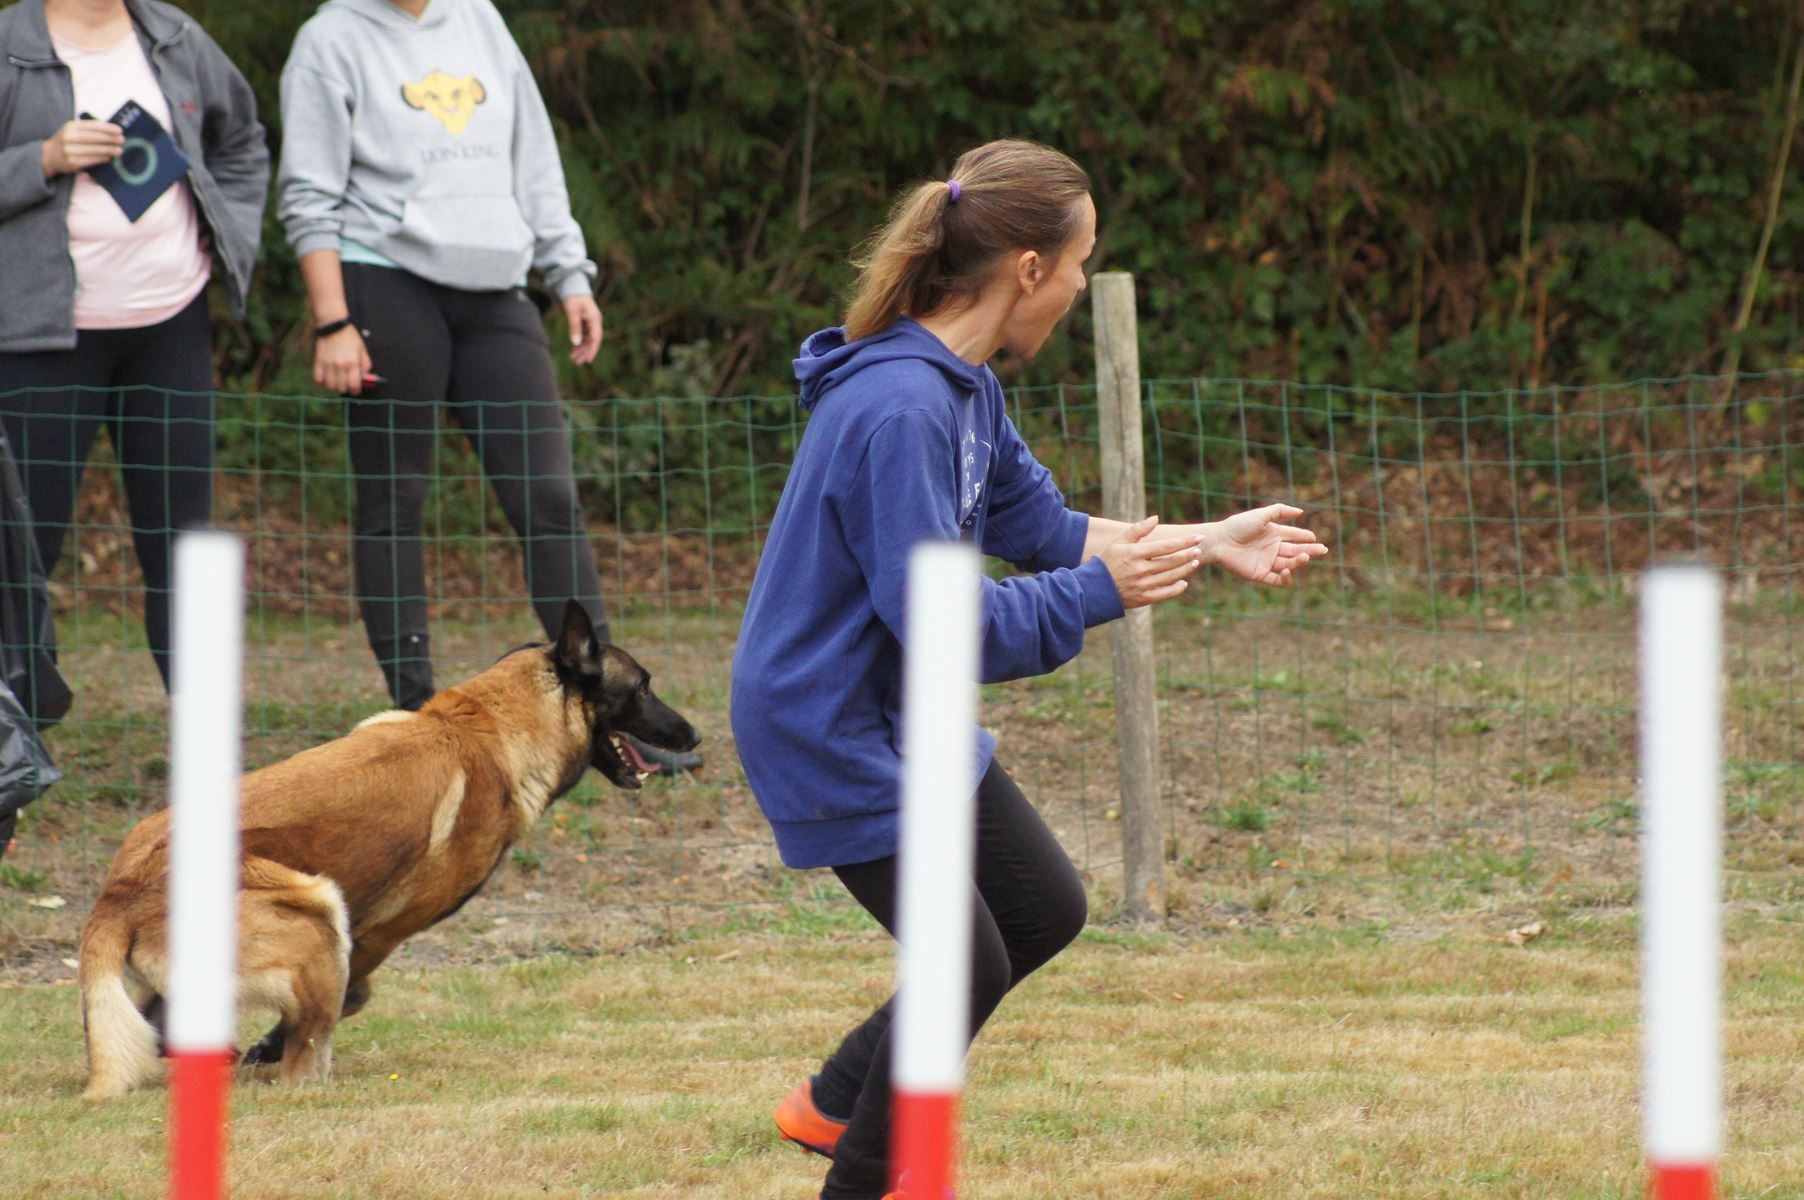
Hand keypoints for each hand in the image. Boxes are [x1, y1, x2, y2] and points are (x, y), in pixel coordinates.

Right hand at [41, 120, 123, 177]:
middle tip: (122, 141)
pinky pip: (91, 160)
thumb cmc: (67, 142)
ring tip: (119, 150)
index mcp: (71, 126)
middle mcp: (69, 137)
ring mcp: (70, 150)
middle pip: (95, 137)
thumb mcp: (73, 130)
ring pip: (95, 149)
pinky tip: (109, 158)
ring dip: (109, 150)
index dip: (108, 128)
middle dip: (111, 139)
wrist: (49, 156)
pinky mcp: (72, 162)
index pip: (93, 125)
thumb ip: (89, 129)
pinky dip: (102, 158)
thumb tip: (112, 130)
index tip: (120, 130)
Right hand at [313, 324, 371, 396]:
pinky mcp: (318, 361)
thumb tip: (365, 377)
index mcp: (353, 363)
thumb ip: (365, 364)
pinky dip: (322, 381)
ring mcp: (328, 364)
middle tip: (346, 384)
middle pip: (341, 387)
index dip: (355, 391)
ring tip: (336, 381)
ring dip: (334, 386)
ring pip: (330, 385)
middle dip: (345, 388)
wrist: (333, 325)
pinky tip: (326, 377)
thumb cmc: (350, 337)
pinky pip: (318, 378)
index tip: (355, 391)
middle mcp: (340, 365)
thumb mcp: (362, 349)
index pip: (354, 385)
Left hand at [563, 295, 602, 364]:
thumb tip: (575, 343)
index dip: (592, 350)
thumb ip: (574, 326)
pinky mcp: (586, 323)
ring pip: (588, 340)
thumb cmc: (573, 297)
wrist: (573, 286)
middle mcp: (595, 322)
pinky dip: (579, 343)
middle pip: (592, 341)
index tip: (587, 360)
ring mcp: (591, 323)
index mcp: (595, 319)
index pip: (596, 338)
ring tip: (573, 359)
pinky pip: (584, 336)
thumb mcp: (572, 311)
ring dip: (581, 349)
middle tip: (576, 362)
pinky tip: (573, 350)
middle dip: (585, 352)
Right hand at [1098, 516, 1203, 608]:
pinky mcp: (1143, 599)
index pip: (1167, 546)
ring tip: (1194, 562)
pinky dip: (1176, 588)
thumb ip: (1137, 529)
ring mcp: (1143, 585)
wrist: (1094, 589)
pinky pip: (1165, 594)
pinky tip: (1183, 582)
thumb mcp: (1118, 542)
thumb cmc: (1106, 562)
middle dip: (1188, 555)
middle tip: (1199, 550)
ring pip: (1171, 576)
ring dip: (1185, 569)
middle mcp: (1141, 570)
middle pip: (1172, 561)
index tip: (1198, 538)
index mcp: (1135, 554)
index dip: (1185, 542)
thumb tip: (1156, 518)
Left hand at [1208, 504, 1329, 585]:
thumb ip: (1280, 511)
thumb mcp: (1261, 515)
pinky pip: (1277, 580)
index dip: (1305, 536)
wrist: (1220, 541)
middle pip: (1295, 551)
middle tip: (1323, 550)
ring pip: (1289, 564)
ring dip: (1299, 562)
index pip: (1293, 536)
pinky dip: (1285, 578)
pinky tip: (1287, 570)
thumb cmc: (1238, 526)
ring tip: (1304, 557)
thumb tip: (1301, 511)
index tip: (1314, 537)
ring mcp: (1266, 562)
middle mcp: (1272, 548)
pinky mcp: (1259, 574)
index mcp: (1273, 534)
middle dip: (1310, 551)